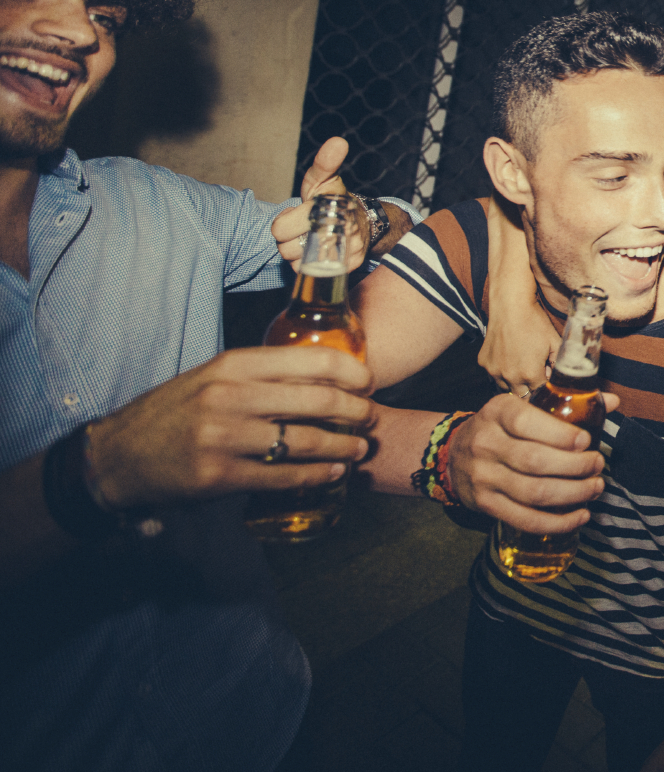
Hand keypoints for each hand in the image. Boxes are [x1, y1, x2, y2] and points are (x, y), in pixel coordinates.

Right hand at [83, 345, 376, 510]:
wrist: (117, 455)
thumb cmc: (174, 412)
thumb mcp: (213, 377)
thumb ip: (260, 374)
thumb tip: (320, 377)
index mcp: (234, 365)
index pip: (311, 361)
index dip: (351, 372)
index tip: (369, 382)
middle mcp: (231, 396)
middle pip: (318, 401)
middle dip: (356, 411)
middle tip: (372, 417)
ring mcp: (224, 436)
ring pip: (305, 441)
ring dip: (343, 446)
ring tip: (360, 448)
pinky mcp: (219, 475)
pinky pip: (283, 475)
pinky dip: (315, 475)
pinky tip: (333, 473)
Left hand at [272, 137, 370, 270]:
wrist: (365, 224)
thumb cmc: (335, 200)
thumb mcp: (325, 180)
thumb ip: (324, 163)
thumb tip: (338, 142)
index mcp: (329, 206)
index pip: (280, 228)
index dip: (285, 222)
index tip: (298, 215)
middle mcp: (340, 230)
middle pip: (285, 248)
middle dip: (290, 239)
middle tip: (303, 230)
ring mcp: (344, 251)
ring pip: (297, 263)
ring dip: (299, 254)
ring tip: (311, 241)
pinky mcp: (346, 268)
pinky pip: (311, 273)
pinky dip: (311, 265)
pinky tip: (319, 252)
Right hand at [445, 390, 622, 532]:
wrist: (454, 455)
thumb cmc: (502, 428)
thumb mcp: (522, 407)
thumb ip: (566, 405)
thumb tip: (612, 402)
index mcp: (497, 412)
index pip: (525, 421)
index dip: (559, 434)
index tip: (586, 441)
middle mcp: (486, 443)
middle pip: (534, 461)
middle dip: (575, 466)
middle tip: (598, 465)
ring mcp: (483, 476)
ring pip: (533, 492)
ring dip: (572, 494)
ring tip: (595, 488)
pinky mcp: (485, 504)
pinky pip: (524, 519)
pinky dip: (556, 523)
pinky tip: (579, 516)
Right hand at [478, 197, 557, 392]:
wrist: (510, 303)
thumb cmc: (535, 321)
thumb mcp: (555, 343)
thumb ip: (562, 364)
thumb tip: (569, 379)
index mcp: (529, 374)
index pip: (540, 396)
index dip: (547, 393)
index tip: (551, 391)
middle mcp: (509, 376)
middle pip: (522, 397)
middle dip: (531, 393)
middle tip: (538, 385)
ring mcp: (494, 370)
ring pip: (506, 389)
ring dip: (515, 386)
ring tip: (524, 374)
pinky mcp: (484, 363)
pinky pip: (494, 376)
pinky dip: (503, 375)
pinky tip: (511, 364)